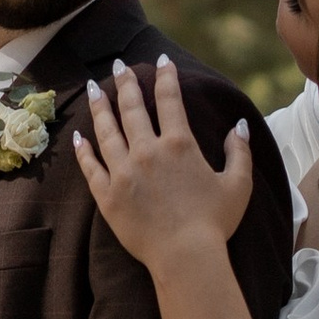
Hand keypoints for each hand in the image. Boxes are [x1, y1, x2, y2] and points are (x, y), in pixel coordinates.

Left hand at [71, 57, 252, 274]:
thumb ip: (239, 151)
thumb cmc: (215, 223)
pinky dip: (84, 149)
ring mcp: (124, 172)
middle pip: (132, 108)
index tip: (162, 62)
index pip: (170, 99)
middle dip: (126, 83)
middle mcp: (147, 151)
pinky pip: (91, 166)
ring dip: (100, 107)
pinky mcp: (107, 195)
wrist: (186, 257)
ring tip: (95, 88)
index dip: (166, 77)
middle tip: (120, 66)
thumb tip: (239, 125)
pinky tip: (79, 137)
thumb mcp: (238, 185)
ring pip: (107, 130)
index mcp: (179, 144)